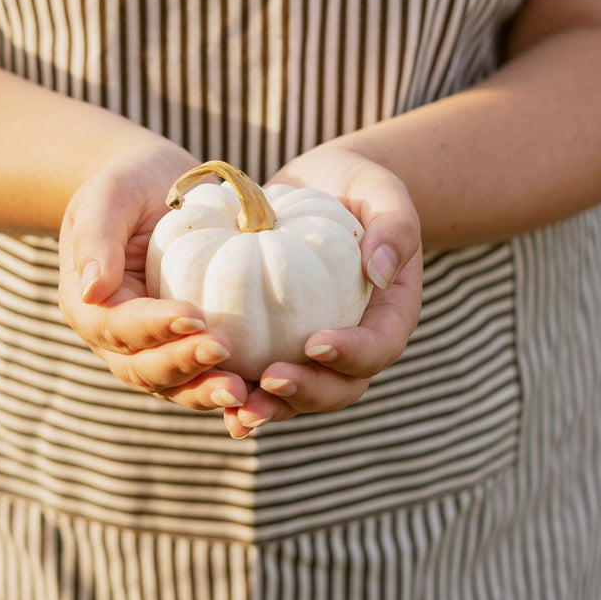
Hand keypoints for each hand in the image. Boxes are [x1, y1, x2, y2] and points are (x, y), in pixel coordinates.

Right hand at [58, 140, 251, 410]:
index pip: (117, 326)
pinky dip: (226, 385)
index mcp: (89, 304)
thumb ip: (96, 238)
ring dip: (206, 390)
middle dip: (183, 367)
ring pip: (174, 385)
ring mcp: (152, 348)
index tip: (194, 316)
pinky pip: (204, 376)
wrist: (156, 189)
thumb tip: (93, 289)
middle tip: (224, 353)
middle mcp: (117, 338)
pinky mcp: (187, 348)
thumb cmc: (128, 184)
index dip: (153, 327)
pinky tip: (262, 389)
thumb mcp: (107, 196)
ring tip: (243, 390)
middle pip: (144, 368)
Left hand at [224, 143, 423, 438]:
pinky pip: (258, 376)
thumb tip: (380, 270)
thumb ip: (395, 229)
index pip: (378, 348)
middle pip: (338, 388)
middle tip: (269, 381)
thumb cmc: (361, 189)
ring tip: (236, 410)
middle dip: (306, 392)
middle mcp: (352, 345)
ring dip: (268, 406)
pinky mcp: (275, 344)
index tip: (316, 343)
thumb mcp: (385, 194)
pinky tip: (206, 389)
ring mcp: (312, 351)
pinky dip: (237, 389)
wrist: (325, 191)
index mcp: (387, 317)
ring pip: (297, 395)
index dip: (351, 354)